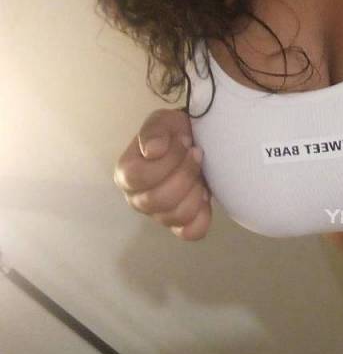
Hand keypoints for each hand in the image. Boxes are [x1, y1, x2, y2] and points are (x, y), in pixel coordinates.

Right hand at [113, 108, 211, 240]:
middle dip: (185, 174)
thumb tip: (152, 151)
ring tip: (201, 174)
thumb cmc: (173, 133)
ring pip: (177, 216)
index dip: (168, 160)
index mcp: (126, 174)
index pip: (140, 177)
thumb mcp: (162, 121)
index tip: (186, 142)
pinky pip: (192, 232)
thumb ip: (153, 131)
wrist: (194, 144)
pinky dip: (203, 215)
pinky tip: (204, 195)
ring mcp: (158, 215)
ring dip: (196, 191)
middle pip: (159, 200)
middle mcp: (137, 199)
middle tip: (197, 155)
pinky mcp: (179, 225)